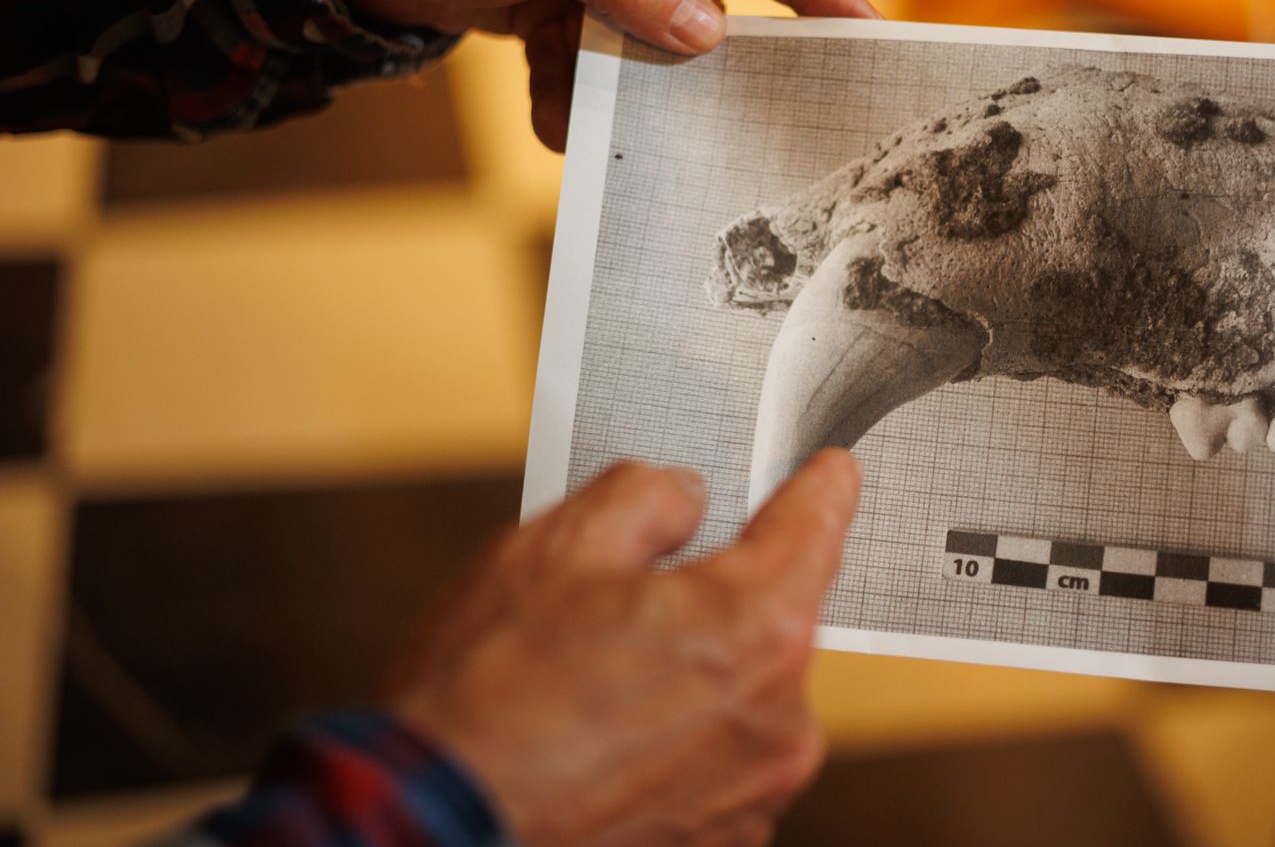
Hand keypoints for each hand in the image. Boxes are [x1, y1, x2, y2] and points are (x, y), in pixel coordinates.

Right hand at [390, 449, 861, 846]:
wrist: (435, 828)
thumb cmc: (486, 696)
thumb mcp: (554, 547)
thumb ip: (644, 498)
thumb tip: (685, 499)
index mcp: (753, 627)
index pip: (816, 530)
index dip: (820, 490)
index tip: (832, 472)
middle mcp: (777, 719)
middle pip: (774, 618)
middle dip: (720, 592)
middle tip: (634, 592)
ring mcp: (753, 793)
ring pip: (744, 693)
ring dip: (696, 674)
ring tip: (594, 682)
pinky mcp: (721, 842)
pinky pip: (718, 760)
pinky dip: (678, 740)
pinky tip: (604, 739)